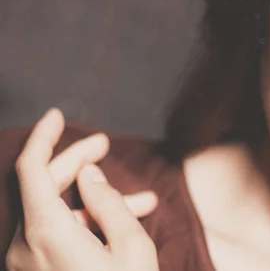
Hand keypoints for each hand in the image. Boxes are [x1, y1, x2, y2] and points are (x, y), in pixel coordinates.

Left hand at [5, 108, 159, 270]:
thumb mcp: (132, 247)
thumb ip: (110, 204)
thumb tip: (89, 174)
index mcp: (46, 233)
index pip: (30, 168)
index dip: (43, 136)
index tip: (57, 115)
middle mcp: (25, 246)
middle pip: (42, 187)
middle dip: (76, 162)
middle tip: (104, 145)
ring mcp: (26, 264)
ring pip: (54, 214)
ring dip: (93, 201)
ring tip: (144, 200)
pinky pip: (53, 236)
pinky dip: (84, 223)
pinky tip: (119, 224)